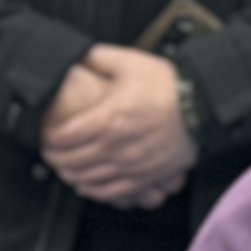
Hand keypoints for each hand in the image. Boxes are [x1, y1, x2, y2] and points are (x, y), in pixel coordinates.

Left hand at [37, 45, 194, 204]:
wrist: (204, 107)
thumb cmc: (169, 86)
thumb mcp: (130, 62)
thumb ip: (99, 58)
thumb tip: (80, 57)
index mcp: (104, 120)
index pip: (62, 138)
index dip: (48, 138)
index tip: (46, 136)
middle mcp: (113, 148)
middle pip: (70, 162)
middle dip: (55, 159)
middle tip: (51, 153)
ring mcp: (129, 166)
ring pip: (87, 179)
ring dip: (70, 175)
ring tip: (65, 169)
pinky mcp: (145, 177)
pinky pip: (111, 192)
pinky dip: (93, 191)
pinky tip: (86, 185)